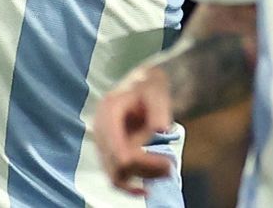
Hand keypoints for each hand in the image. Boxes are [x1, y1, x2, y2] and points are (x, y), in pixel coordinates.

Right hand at [93, 65, 176, 195]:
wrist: (141, 83)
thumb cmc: (149, 86)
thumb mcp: (157, 91)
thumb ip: (159, 110)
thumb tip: (162, 129)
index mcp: (109, 113)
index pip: (119, 150)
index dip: (142, 163)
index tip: (167, 164)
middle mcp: (101, 131)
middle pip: (117, 165)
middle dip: (145, 170)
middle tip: (171, 167)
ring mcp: (103, 143)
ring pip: (116, 174)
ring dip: (141, 177)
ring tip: (167, 169)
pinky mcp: (108, 152)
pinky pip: (115, 175)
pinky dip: (130, 185)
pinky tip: (146, 189)